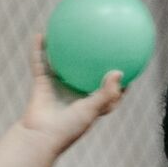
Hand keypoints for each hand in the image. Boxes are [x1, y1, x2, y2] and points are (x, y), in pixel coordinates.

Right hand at [18, 36, 124, 153]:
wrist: (39, 137)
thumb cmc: (68, 128)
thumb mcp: (91, 110)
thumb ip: (106, 92)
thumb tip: (120, 71)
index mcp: (89, 104)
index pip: (108, 91)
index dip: (118, 81)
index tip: (129, 66)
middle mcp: (74, 94)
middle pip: (85, 73)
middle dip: (93, 59)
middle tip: (103, 41)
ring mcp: (57, 88)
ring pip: (61, 64)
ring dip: (63, 49)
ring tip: (69, 29)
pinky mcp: (41, 85)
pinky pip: (40, 64)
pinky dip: (38, 50)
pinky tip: (41, 34)